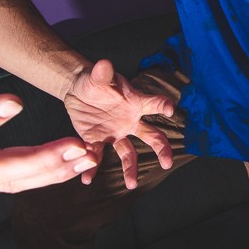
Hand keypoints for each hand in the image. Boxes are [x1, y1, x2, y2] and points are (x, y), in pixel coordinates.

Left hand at [62, 60, 176, 189]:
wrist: (77, 91)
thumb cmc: (94, 80)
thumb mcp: (97, 75)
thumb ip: (102, 73)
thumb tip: (104, 64)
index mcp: (134, 103)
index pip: (153, 104)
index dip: (163, 105)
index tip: (171, 110)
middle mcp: (130, 121)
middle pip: (151, 136)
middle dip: (161, 149)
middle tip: (166, 162)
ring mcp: (116, 134)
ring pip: (128, 154)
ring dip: (130, 169)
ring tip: (131, 185)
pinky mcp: (98, 141)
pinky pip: (98, 157)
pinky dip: (92, 168)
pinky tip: (87, 179)